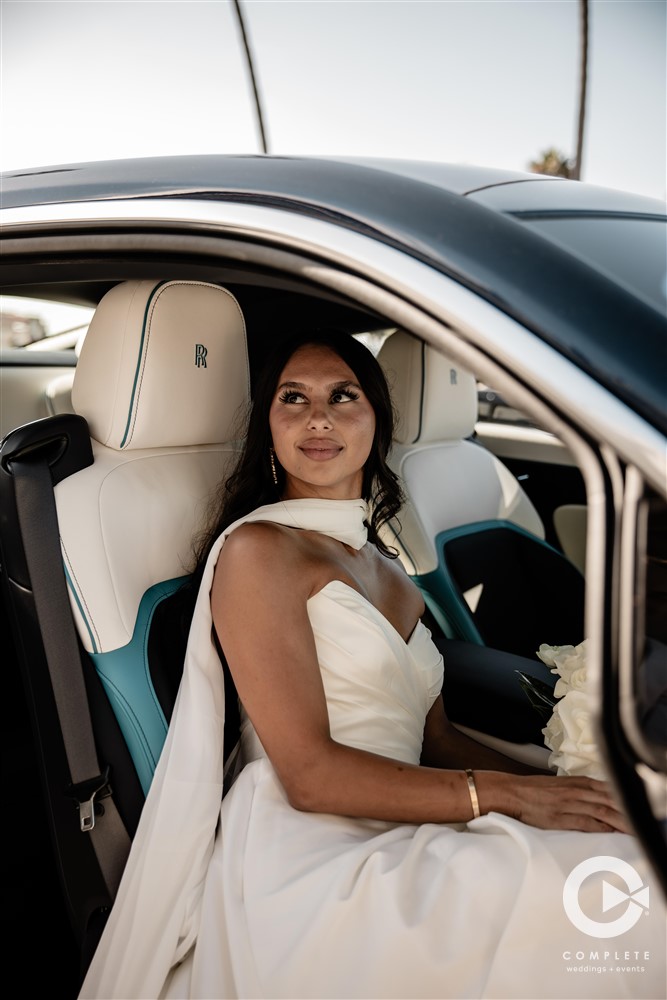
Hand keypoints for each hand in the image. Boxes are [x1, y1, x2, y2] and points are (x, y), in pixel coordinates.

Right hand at [478, 772, 629, 832]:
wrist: (511, 792)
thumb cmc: (534, 790)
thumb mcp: (561, 785)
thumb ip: (580, 790)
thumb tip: (599, 798)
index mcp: (577, 782)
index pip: (610, 789)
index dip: (626, 799)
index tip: (640, 808)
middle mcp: (576, 791)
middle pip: (610, 801)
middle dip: (628, 811)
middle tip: (643, 821)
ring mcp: (569, 804)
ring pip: (602, 811)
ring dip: (620, 821)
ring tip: (634, 830)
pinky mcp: (560, 817)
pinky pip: (585, 822)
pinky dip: (600, 827)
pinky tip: (610, 832)